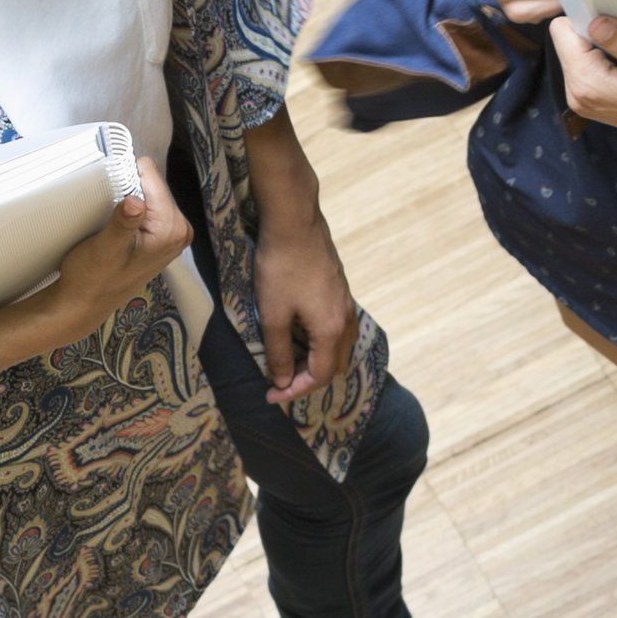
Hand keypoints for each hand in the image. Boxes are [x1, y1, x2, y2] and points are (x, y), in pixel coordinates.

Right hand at [0, 167, 195, 366]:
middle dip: (128, 189)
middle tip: (107, 212)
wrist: (86, 302)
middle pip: (153, 184)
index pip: (151, 176)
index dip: (126, 176)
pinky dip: (132, 210)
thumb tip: (136, 201)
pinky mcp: (163, 237)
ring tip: (111, 222)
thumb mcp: (105, 248)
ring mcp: (174, 234)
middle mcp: (180, 230)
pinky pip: (149, 208)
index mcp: (171, 229)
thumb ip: (123, 223)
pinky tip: (118, 226)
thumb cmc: (92, 278)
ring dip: (128, 199)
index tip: (109, 192)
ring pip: (149, 194)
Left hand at [253, 198, 358, 404]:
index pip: (318, 376)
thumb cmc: (280, 267)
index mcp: (331, 330)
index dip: (294, 391)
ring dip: (314, 360)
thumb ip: (279, 352)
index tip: (270, 396)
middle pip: (333, 365)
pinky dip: (319, 342)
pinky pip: (336, 328)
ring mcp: (346, 303)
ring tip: (287, 361)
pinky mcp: (340, 289)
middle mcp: (345, 320)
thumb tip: (281, 381)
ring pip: (337, 347)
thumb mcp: (273, 314)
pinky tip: (298, 334)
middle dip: (306, 379)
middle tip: (277, 381)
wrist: (294, 221)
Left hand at [549, 6, 616, 154]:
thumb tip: (595, 22)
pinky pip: (590, 64)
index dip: (587, 16)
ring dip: (604, 44)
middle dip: (595, 30)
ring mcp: (586, 98)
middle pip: (568, 39)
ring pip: (579, 51)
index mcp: (587, 84)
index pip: (563, 30)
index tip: (615, 19)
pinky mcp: (596, 98)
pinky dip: (608, 56)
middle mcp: (578, 94)